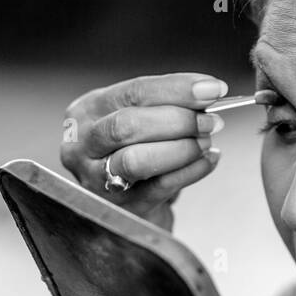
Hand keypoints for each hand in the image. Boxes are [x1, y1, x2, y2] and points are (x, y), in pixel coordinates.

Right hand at [60, 73, 228, 230]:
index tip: (212, 89)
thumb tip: (207, 92)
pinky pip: (160, 187)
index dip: (176, 89)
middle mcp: (83, 145)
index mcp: (87, 111)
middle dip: (179, 120)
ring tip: (206, 142)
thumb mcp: (138, 118)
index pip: (133, 92)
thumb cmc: (134, 150)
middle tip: (211, 121)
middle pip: (128, 125)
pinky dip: (191, 171)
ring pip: (137, 160)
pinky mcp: (122, 207)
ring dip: (182, 148)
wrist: (125, 203)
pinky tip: (208, 160)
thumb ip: (165, 104)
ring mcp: (97, 180)